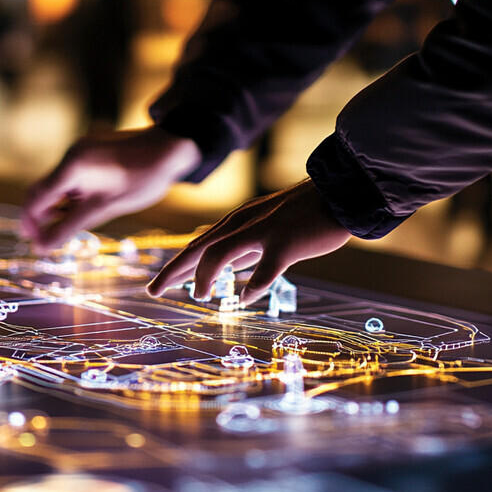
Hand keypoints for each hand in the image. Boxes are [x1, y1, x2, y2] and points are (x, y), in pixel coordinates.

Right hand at [22, 126, 200, 251]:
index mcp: (71, 166)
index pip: (36, 199)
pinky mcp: (90, 156)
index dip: (32, 225)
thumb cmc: (142, 178)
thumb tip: (41, 248)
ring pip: (56, 187)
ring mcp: (80, 153)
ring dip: (57, 209)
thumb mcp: (104, 208)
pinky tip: (83, 213)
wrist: (170, 149)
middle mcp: (71, 155)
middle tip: (48, 243)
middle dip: (40, 218)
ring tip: (69, 230)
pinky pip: (71, 180)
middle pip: (41, 192)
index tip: (38, 246)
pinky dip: (71, 199)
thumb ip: (70, 227)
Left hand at [147, 178, 350, 305]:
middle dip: (173, 271)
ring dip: (204, 276)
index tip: (157, 285)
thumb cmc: (302, 216)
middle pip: (198, 249)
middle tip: (153, 291)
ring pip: (220, 254)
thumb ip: (244, 251)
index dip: (174, 266)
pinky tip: (245, 297)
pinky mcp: (285, 243)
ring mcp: (263, 232)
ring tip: (198, 295)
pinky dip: (253, 285)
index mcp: (237, 223)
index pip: (197, 246)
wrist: (338, 194)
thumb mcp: (264, 230)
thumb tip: (226, 275)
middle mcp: (243, 225)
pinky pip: (264, 268)